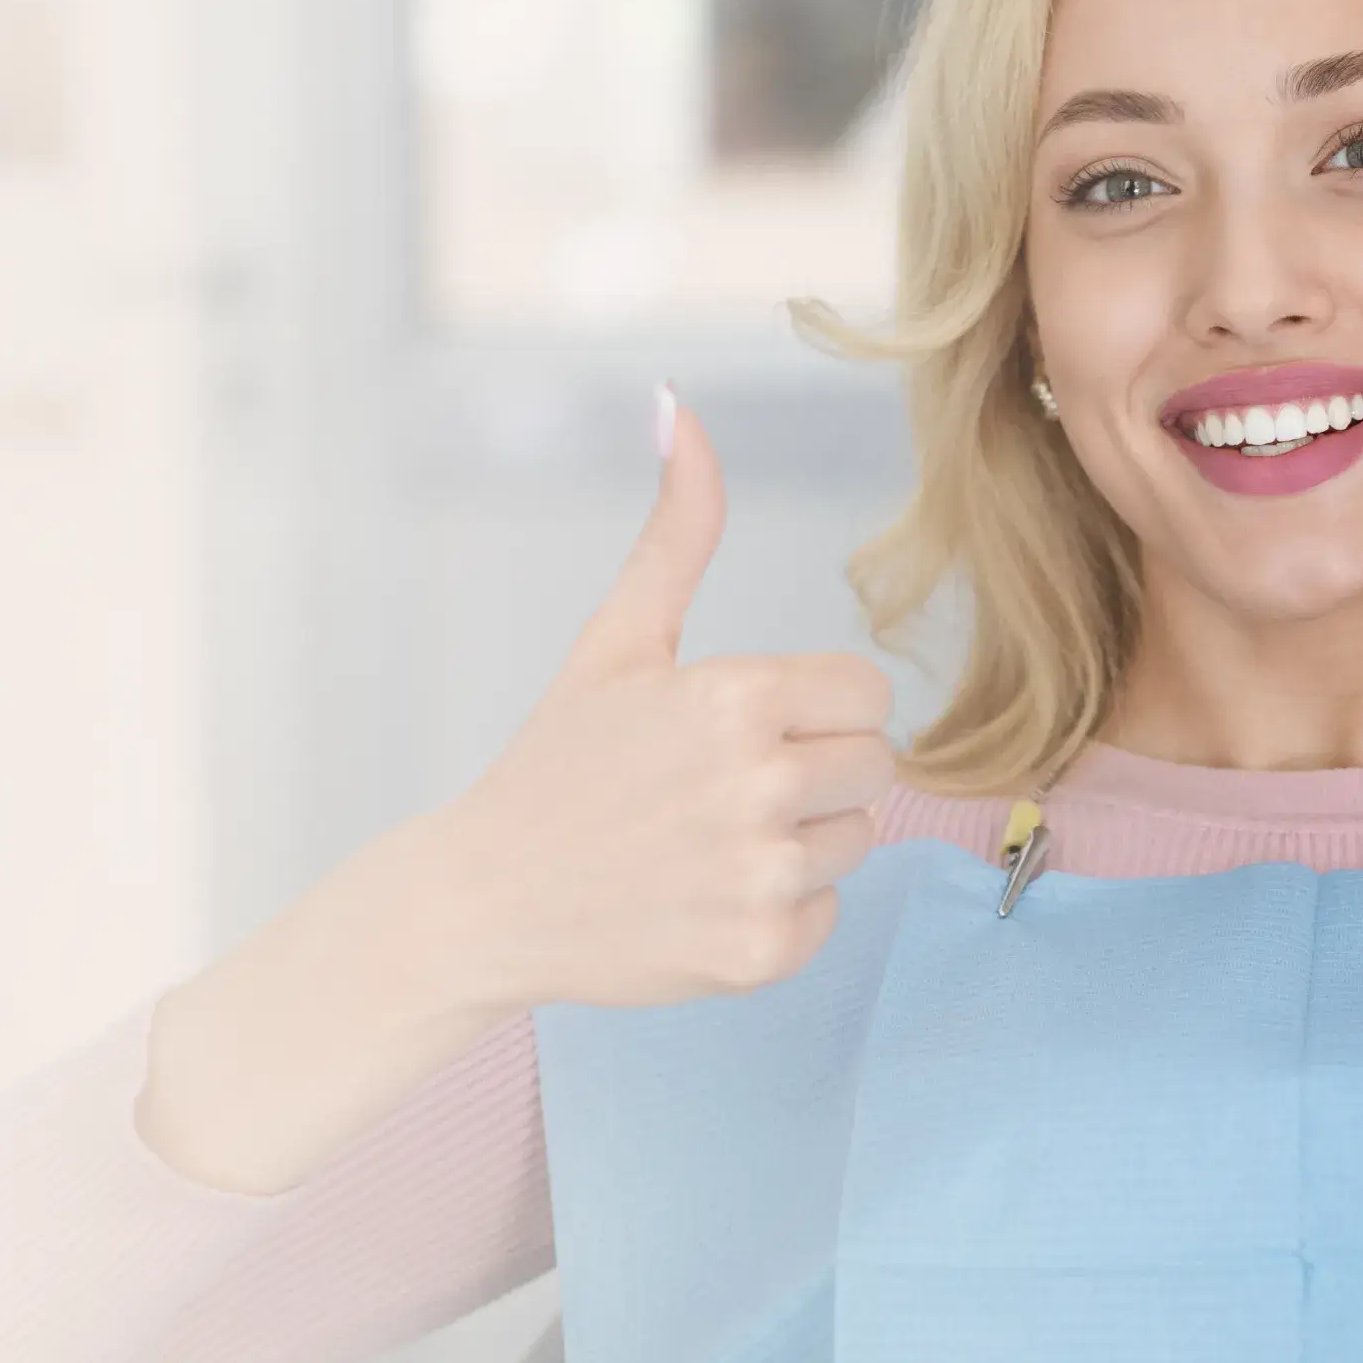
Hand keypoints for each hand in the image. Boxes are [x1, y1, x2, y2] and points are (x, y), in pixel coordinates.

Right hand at [430, 386, 897, 1012]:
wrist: (487, 899)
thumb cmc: (558, 763)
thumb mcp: (617, 640)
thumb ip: (676, 531)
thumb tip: (680, 408)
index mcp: (738, 699)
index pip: (867, 694)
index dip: (818, 706)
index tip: (754, 724)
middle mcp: (760, 786)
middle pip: (875, 766)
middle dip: (816, 769)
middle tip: (729, 785)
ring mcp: (763, 875)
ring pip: (855, 840)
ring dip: (801, 840)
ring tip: (712, 840)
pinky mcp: (761, 954)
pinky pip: (827, 914)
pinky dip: (778, 912)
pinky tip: (706, 894)